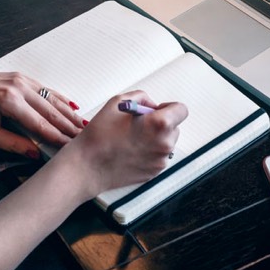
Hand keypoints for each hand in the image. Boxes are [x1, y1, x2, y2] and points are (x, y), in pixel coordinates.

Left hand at [0, 65, 84, 157]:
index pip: (40, 124)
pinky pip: (46, 89)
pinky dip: (60, 99)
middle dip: (68, 125)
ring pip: (52, 98)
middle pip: (51, 110)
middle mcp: (19, 87)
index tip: (70, 146)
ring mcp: (22, 80)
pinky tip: (72, 106)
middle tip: (84, 137)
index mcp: (9, 102)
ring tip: (82, 125)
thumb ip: (11, 144)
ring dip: (68, 113)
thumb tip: (34, 153)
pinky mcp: (22, 77)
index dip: (57, 137)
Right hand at [58, 89, 187, 197]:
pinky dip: (149, 151)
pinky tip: (131, 150)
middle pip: (174, 127)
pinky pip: (158, 156)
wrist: (87, 166)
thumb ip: (141, 97)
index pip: (181, 110)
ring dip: (155, 138)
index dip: (169, 107)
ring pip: (166, 142)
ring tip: (132, 138)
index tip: (157, 109)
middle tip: (139, 124)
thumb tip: (151, 105)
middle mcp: (164, 144)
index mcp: (159, 124)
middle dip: (160, 123)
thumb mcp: (117, 102)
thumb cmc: (99, 136)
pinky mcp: (154, 172)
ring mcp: (160, 160)